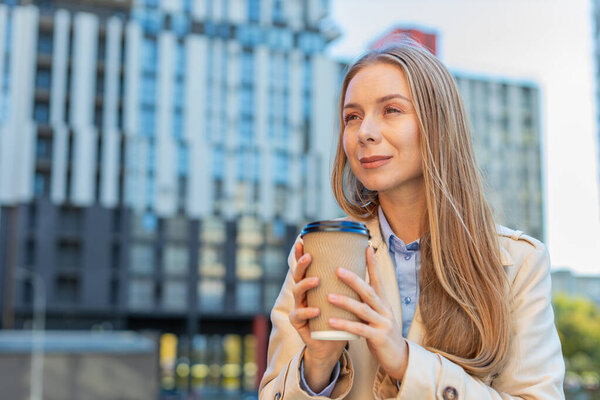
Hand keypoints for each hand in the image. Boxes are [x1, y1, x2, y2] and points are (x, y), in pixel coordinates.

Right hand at [288, 241, 346, 391]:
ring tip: (316, 280)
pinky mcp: (299, 324)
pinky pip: (300, 316)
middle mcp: (303, 294)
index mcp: (312, 285)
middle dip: (302, 265)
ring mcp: (299, 308)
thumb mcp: (344, 295)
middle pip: (298, 276)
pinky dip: (308, 312)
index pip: (305, 266)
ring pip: (297, 293)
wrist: (331, 343)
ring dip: (305, 285)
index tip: (301, 240)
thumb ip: (348, 279)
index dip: (300, 254)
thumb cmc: (339, 316)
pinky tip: (316, 309)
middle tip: (310, 256)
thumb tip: (366, 253)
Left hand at [327, 246, 408, 380]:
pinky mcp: (378, 338)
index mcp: (383, 303)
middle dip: (353, 279)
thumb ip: (368, 302)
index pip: (378, 279)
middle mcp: (384, 310)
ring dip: (345, 301)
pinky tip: (331, 321)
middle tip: (337, 269)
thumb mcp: (379, 314)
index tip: (367, 247)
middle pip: (368, 291)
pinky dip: (345, 324)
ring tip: (328, 295)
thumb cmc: (383, 333)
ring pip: (362, 309)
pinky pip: (359, 330)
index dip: (372, 264)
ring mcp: (382, 324)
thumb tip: (356, 285)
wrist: (399, 357)